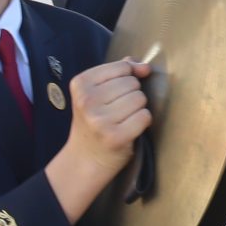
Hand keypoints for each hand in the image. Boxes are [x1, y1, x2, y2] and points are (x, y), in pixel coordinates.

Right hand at [46, 58, 152, 219]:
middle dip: (131, 95)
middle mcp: (87, 101)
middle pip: (132, 83)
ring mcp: (100, 120)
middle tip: (116, 111)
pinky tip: (129, 129)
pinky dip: (143, 123)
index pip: (122, 67)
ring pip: (140, 99)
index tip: (115, 94)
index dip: (127, 78)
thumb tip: (144, 66)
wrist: (85, 159)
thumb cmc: (94, 122)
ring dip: (137, 109)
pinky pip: (145, 116)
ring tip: (123, 120)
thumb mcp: (96, 92)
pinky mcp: (116, 136)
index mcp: (80, 84)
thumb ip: (119, 72)